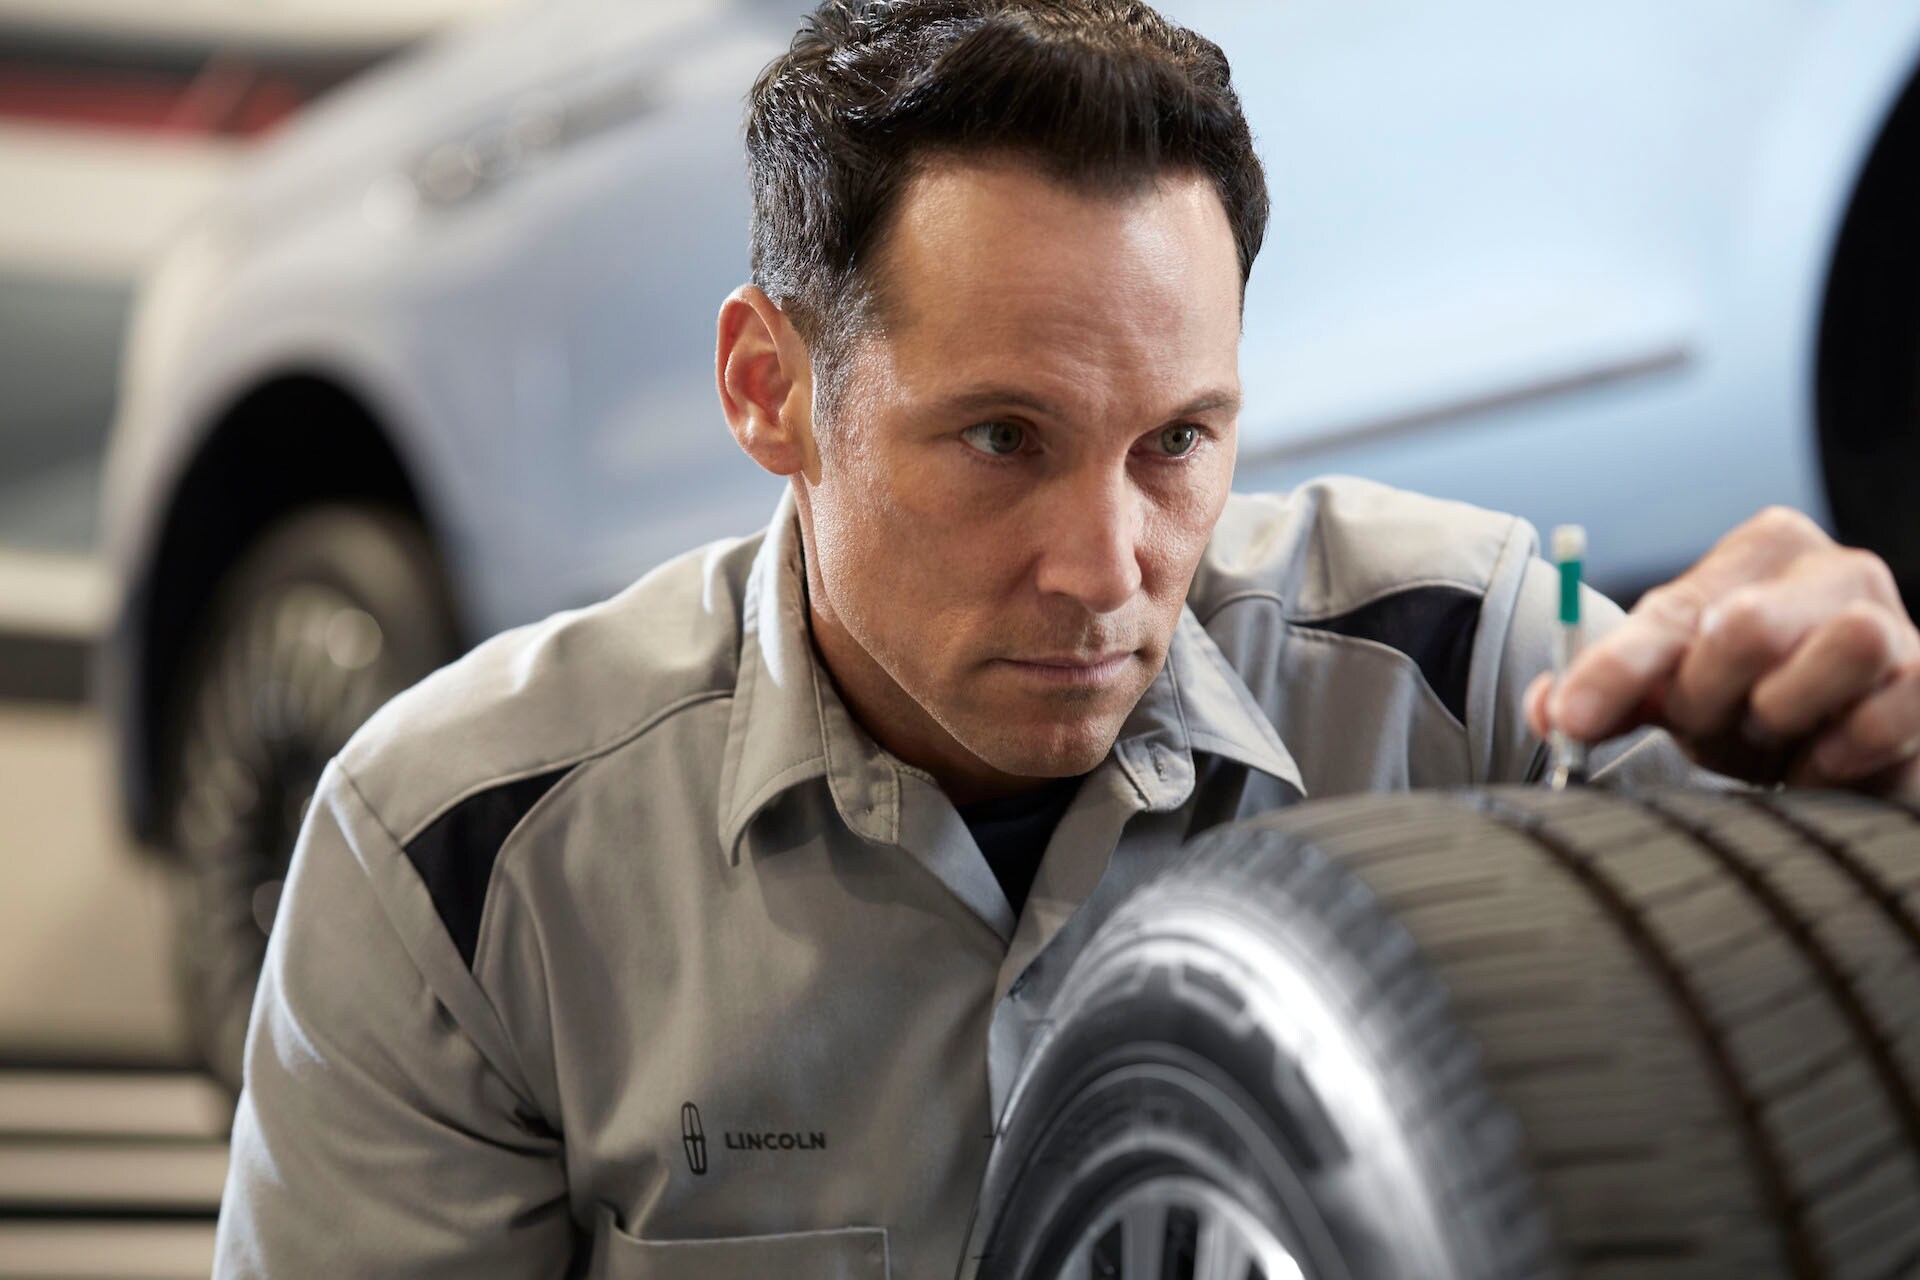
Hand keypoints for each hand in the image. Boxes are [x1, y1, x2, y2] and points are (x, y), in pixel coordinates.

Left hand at [1524, 507, 1919, 797]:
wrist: (1850, 754)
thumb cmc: (1755, 710)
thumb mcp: (1676, 696)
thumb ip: (1611, 695)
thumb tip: (1544, 708)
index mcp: (1758, 552)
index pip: (1669, 611)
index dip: (1613, 671)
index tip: (1570, 720)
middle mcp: (1832, 569)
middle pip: (1747, 624)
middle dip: (1706, 695)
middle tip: (1702, 724)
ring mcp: (1894, 620)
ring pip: (1846, 645)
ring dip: (1784, 712)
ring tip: (1769, 734)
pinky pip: (1886, 714)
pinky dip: (1836, 753)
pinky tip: (1815, 764)